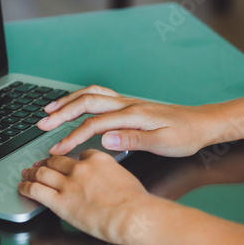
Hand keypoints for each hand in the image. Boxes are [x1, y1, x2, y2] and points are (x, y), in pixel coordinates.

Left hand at [18, 149, 149, 243]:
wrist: (133, 215)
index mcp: (98, 159)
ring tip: (27, 174)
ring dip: (32, 173)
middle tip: (40, 166)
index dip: (71, 160)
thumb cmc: (135, 202)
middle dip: (46, 163)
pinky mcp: (60, 201)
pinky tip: (23, 187)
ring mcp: (68, 184)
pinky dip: (26, 187)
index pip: (79, 155)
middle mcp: (80, 168)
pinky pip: (36, 190)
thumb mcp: (125, 177)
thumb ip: (110, 174)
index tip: (67, 165)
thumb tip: (107, 180)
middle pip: (56, 160)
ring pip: (43, 173)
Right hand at [37, 85, 216, 156]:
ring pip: (90, 95)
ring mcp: (126, 102)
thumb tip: (104, 139)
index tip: (57, 149)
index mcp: (133, 115)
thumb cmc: (184, 136)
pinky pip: (99, 96)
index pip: (94, 124)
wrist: (201, 123)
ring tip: (49, 110)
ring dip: (68, 101)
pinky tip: (74, 104)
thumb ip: (132, 140)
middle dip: (61, 113)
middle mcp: (126, 104)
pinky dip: (81, 98)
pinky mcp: (128, 104)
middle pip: (86, 102)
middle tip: (42, 125)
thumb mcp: (162, 143)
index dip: (72, 137)